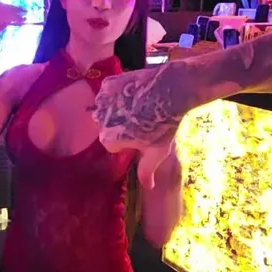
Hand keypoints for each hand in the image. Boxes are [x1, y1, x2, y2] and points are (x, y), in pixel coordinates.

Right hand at [91, 67, 183, 187]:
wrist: (171, 90)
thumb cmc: (163, 125)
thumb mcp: (157, 152)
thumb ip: (146, 171)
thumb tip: (148, 187)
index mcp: (108, 140)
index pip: (113, 146)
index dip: (128, 142)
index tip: (141, 136)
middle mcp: (100, 120)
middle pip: (107, 127)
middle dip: (119, 126)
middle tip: (140, 120)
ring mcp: (102, 100)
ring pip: (106, 109)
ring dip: (116, 109)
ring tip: (138, 106)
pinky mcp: (108, 83)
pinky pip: (108, 92)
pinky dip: (117, 93)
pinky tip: (133, 93)